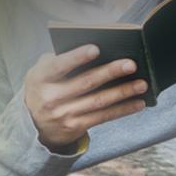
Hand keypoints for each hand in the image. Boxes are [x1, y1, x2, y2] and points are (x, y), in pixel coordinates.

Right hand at [24, 44, 146, 150]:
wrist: (34, 124)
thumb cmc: (45, 87)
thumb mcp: (41, 72)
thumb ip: (59, 59)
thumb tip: (95, 51)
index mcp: (40, 78)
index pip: (59, 65)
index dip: (77, 57)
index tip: (96, 49)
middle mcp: (50, 98)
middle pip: (85, 83)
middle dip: (110, 72)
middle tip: (131, 64)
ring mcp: (63, 114)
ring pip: (98, 101)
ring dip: (123, 92)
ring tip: (142, 84)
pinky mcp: (75, 127)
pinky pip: (103, 117)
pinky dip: (123, 109)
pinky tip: (138, 103)